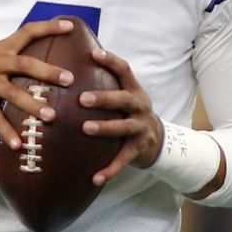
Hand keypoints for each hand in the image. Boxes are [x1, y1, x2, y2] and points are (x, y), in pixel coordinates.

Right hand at [0, 18, 76, 149]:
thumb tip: (50, 64)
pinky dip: (7, 131)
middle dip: (47, 71)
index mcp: (1, 49)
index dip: (48, 27)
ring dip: (32, 105)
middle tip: (69, 79)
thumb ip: (16, 58)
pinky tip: (18, 143)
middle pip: (24, 64)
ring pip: (12, 93)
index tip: (69, 26)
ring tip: (51, 116)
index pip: (26, 32)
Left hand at [80, 48, 164, 185]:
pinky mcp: (139, 149)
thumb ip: (106, 81)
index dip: (111, 60)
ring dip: (105, 128)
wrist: (157, 140)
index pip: (124, 70)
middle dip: (104, 99)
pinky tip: (95, 178)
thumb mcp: (124, 94)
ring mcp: (141, 128)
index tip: (94, 53)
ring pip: (124, 128)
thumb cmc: (129, 112)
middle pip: (124, 100)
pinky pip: (124, 160)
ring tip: (86, 129)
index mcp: (133, 90)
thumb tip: (73, 61)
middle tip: (82, 98)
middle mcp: (140, 106)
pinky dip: (110, 169)